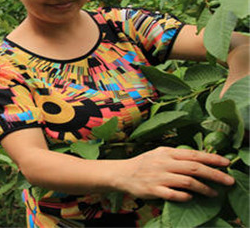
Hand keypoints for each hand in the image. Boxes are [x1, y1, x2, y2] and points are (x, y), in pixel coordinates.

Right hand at [116, 147, 233, 201]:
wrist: (121, 173)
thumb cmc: (144, 164)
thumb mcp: (159, 153)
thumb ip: (177, 155)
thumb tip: (200, 160)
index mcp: (166, 153)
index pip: (194, 154)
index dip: (212, 159)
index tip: (226, 163)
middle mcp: (163, 163)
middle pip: (194, 168)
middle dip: (215, 174)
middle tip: (229, 181)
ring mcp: (158, 177)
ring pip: (187, 182)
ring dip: (204, 188)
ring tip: (214, 193)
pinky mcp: (153, 190)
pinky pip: (174, 195)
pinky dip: (185, 197)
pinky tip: (191, 198)